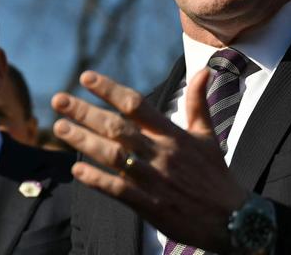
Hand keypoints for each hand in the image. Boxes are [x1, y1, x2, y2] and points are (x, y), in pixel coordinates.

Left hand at [51, 69, 248, 250]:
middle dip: (85, 112)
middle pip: (117, 127)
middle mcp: (161, 153)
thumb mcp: (208, 136)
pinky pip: (118, 190)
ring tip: (59, 128)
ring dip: (84, 141)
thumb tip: (203, 70)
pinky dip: (97, 179)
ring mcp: (154, 180)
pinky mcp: (150, 206)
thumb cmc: (216, 175)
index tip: (86, 77)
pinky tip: (76, 169)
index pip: (136, 104)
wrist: (232, 220)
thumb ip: (198, 102)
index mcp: (173, 134)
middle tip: (58, 100)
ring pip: (113, 156)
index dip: (110, 89)